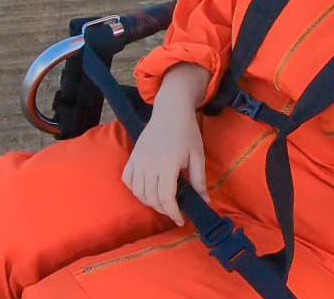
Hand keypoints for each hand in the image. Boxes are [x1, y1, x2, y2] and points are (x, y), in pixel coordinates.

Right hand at [122, 63, 209, 224]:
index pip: (166, 197)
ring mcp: (138, 161)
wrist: (171, 112)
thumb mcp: (198, 156)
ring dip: (150, 202)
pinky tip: (147, 191)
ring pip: (139, 192)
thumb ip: (199, 180)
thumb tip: (205, 202)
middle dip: (163, 209)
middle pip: (151, 198)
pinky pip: (128, 181)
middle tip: (174, 210)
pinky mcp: (132, 157)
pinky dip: (136, 190)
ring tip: (163, 202)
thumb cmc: (187, 133)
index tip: (181, 220)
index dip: (173, 213)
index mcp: (168, 164)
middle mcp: (150, 164)